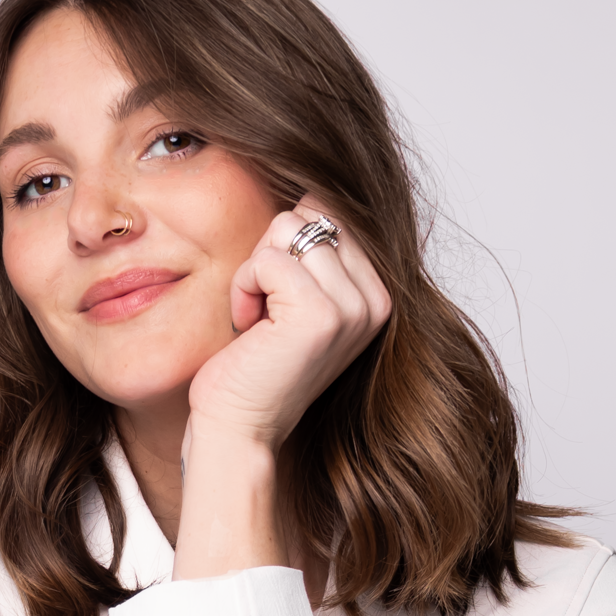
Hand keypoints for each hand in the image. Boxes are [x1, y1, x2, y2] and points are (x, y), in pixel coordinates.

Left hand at [187, 202, 390, 449]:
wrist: (239, 428)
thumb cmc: (255, 367)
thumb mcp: (295, 299)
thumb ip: (316, 250)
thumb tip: (314, 187)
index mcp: (377, 294)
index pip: (330, 213)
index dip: (287, 248)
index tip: (279, 301)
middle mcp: (375, 300)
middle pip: (310, 214)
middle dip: (271, 254)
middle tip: (265, 310)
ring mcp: (352, 308)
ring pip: (288, 229)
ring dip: (254, 271)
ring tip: (257, 320)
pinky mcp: (320, 314)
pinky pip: (268, 259)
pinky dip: (244, 287)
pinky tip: (249, 327)